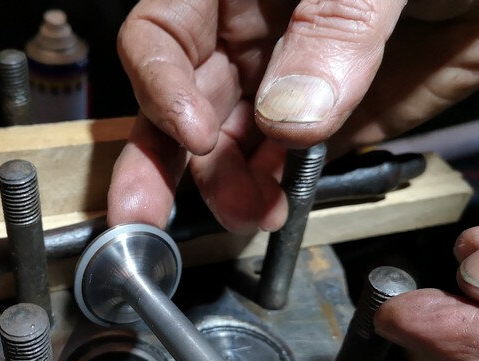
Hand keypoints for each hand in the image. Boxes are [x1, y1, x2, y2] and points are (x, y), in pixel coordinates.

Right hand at [108, 0, 478, 231]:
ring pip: (227, 145)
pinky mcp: (328, 122)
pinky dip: (271, 191)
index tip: (192, 134)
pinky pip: (282, 164)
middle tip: (144, 215)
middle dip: (164, 162)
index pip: (161, 33)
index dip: (162, 87)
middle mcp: (250, 35)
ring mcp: (287, 83)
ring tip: (248, 213)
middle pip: (182, 100)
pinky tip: (273, 206)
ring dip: (224, 187)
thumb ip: (334, 26)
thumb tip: (288, 114)